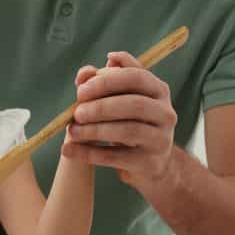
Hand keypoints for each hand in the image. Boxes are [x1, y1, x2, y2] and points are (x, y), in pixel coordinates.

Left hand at [62, 51, 177, 185]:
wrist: (144, 160)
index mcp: (157, 89)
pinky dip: (89, 153)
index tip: (80, 91)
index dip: (106, 82)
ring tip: (72, 131)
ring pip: (128, 131)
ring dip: (94, 130)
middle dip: (101, 107)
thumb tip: (85, 72)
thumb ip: (100, 81)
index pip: (135, 77)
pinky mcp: (150, 163)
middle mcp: (166, 113)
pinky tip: (69, 150)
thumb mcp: (116, 98)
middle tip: (77, 113)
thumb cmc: (125, 119)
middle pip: (135, 104)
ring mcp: (161, 139)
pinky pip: (116, 157)